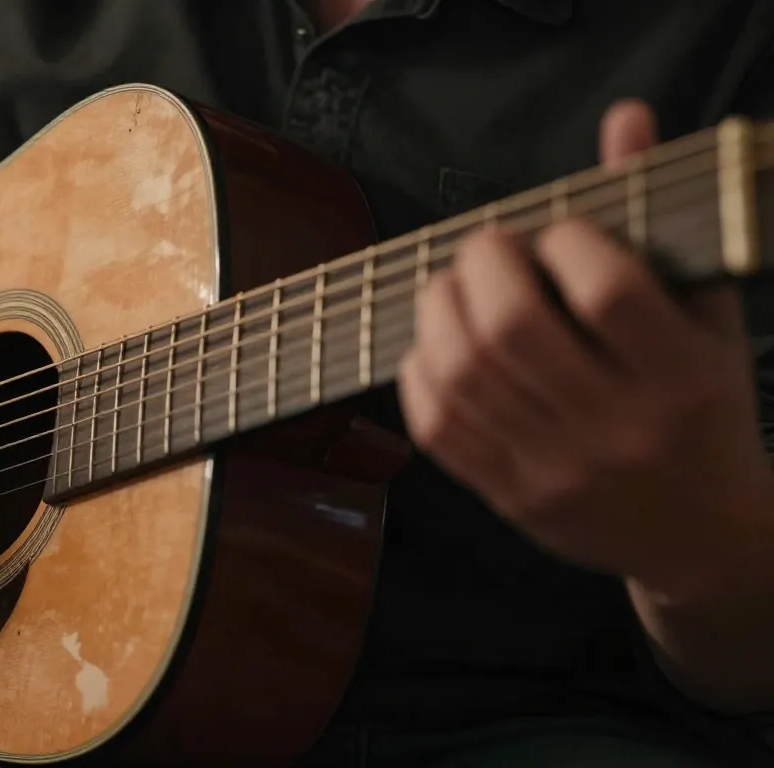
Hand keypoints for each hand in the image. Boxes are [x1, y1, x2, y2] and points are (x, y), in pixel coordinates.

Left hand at [397, 100, 773, 601]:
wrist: (704, 537)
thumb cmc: (704, 409)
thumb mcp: (705, 317)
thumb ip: (660, 217)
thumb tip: (623, 117)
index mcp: (682, 378)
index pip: (608, 290)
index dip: (568, 239)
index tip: (561, 230)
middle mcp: (617, 428)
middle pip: (513, 327)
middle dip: (483, 264)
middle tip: (488, 248)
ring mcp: (556, 468)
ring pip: (462, 373)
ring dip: (439, 309)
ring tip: (454, 287)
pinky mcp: (509, 497)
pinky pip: (436, 426)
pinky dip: (420, 370)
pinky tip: (438, 345)